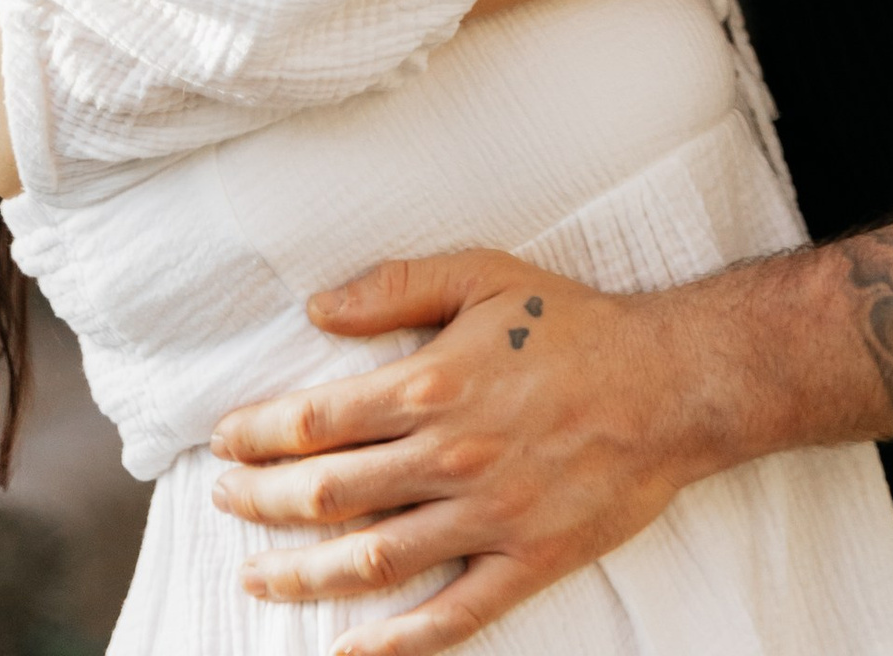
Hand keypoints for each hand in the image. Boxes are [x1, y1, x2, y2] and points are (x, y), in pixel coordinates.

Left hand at [208, 252, 728, 655]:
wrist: (670, 384)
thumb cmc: (573, 323)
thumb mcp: (482, 274)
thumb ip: (394, 288)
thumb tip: (316, 309)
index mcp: (432, 386)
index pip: (315, 423)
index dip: (258, 435)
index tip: (224, 440)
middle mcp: (451, 458)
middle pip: (329, 495)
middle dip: (262, 502)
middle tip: (222, 501)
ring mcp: (488, 518)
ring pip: (373, 560)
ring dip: (304, 574)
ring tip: (257, 576)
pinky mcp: (527, 561)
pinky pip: (450, 615)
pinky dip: (395, 642)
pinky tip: (350, 650)